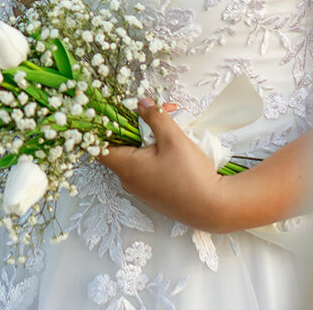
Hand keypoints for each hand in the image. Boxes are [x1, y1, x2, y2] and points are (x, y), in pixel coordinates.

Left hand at [97, 100, 229, 232]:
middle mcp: (128, 180)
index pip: (97, 146)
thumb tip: (140, 102)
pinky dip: (155, 153)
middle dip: (136, 126)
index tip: (114, 112)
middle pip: (121, 146)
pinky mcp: (154, 193)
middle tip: (156, 113)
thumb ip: (154, 116)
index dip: (102, 126)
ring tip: (171, 127)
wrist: (215, 208)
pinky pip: (147, 168)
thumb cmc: (191, 175)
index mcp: (125, 167)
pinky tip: (174, 146)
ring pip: (136, 156)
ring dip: (149, 139)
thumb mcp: (172, 138)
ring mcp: (141, 189)